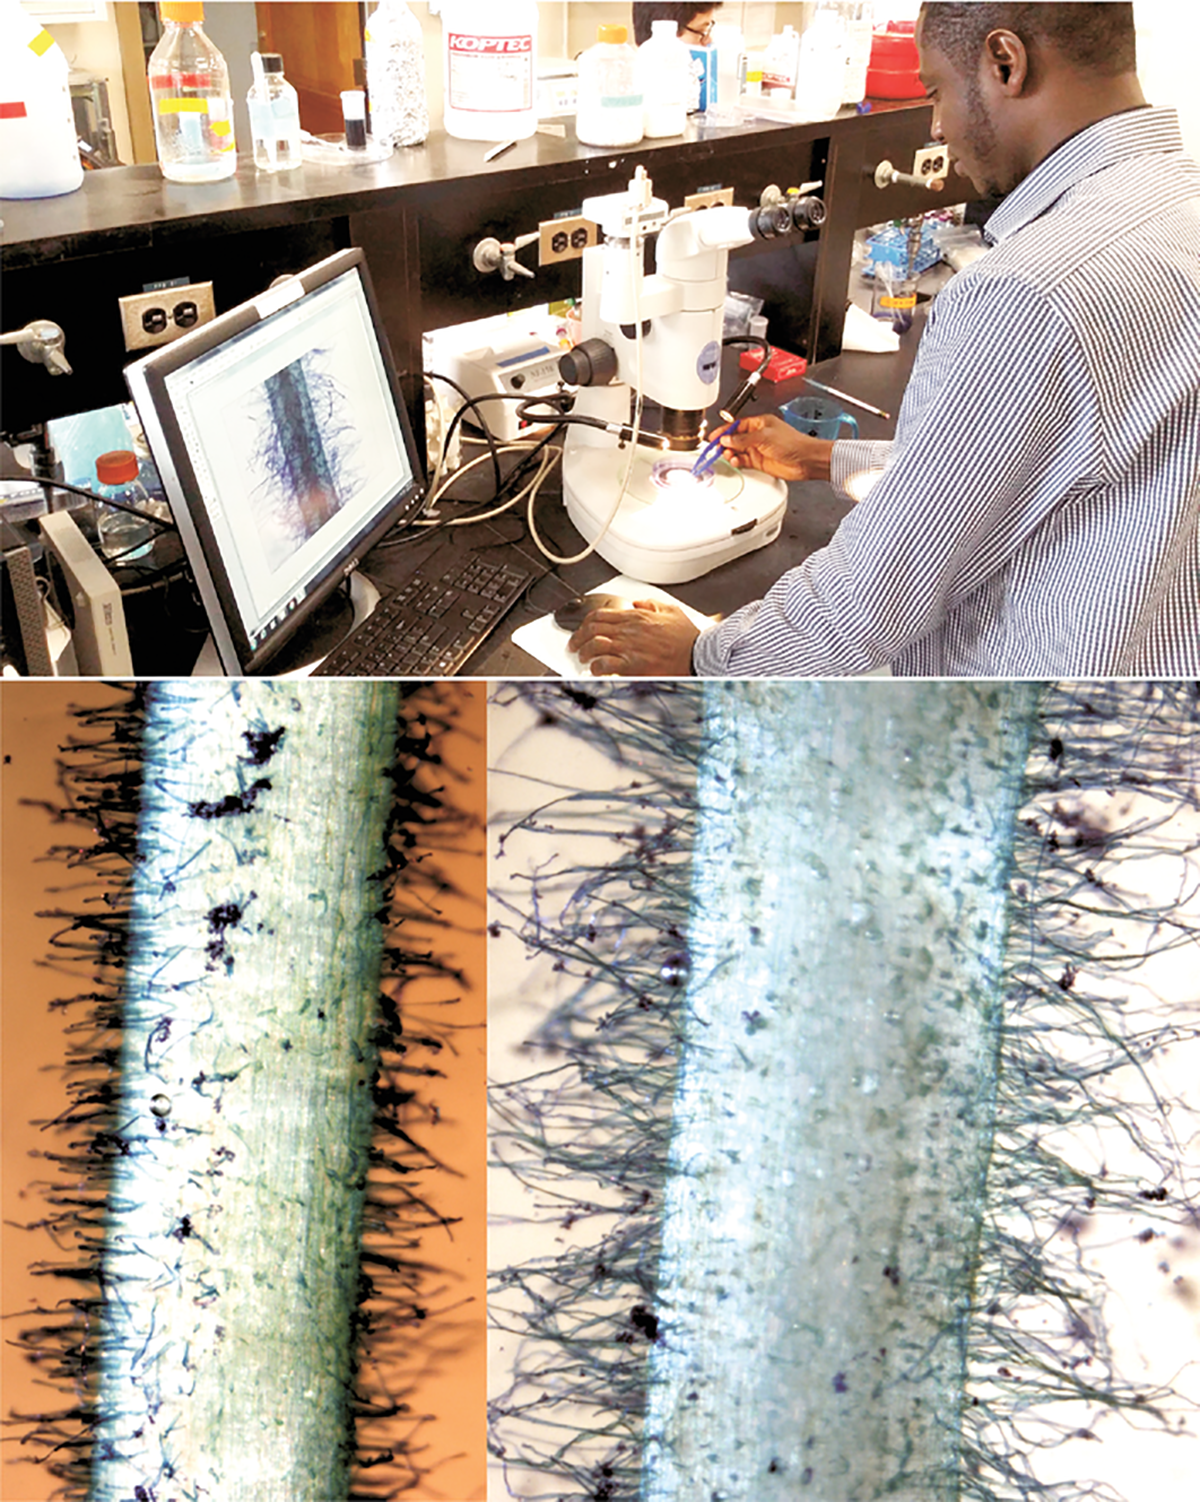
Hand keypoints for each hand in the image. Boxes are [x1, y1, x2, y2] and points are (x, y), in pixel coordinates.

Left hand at [567, 599, 698, 676]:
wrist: (696, 655)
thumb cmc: (687, 638)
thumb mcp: (670, 610)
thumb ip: (651, 604)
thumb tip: (638, 603)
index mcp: (636, 616)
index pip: (600, 614)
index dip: (585, 622)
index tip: (582, 629)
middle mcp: (628, 630)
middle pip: (592, 629)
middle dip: (578, 637)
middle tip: (574, 645)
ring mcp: (628, 648)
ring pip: (593, 645)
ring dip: (583, 652)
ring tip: (582, 657)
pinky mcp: (631, 666)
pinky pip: (604, 665)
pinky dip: (595, 667)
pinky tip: (595, 669)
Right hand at [719, 414, 833, 481]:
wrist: (804, 460)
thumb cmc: (792, 443)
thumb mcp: (763, 437)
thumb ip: (743, 439)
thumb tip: (727, 439)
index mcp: (759, 423)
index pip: (737, 425)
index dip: (724, 431)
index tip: (714, 437)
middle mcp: (758, 436)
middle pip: (735, 438)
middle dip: (725, 443)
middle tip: (716, 448)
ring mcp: (758, 449)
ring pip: (738, 450)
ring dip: (730, 453)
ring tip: (728, 455)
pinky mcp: (759, 462)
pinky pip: (743, 461)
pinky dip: (737, 461)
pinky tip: (735, 461)